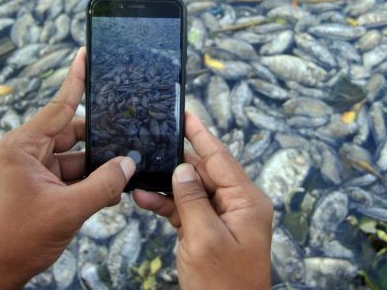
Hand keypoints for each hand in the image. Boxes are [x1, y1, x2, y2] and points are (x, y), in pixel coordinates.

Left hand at [0, 47, 135, 288]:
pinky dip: (91, 181)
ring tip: (124, 171)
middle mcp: (29, 151)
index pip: (60, 106)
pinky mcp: (43, 185)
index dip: (77, 80)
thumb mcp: (66, 209)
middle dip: (102, 138)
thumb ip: (102, 184)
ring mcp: (36, 169)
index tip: (86, 53)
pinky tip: (111, 189)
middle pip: (74, 131)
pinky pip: (74, 173)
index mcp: (24, 145)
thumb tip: (128, 164)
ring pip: (78, 155)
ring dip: (98, 166)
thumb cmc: (16, 237)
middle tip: (132, 136)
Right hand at [133, 112, 273, 289]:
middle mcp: (239, 205)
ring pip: (192, 190)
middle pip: (204, 172)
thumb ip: (191, 199)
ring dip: (166, 188)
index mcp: (247, 201)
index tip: (185, 113)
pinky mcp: (211, 230)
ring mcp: (225, 218)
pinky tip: (146, 200)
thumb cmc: (223, 284)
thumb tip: (183, 169)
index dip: (200, 134)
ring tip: (139, 182)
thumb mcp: (204, 238)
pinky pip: (188, 209)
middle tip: (151, 147)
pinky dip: (168, 205)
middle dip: (175, 164)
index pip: (220, 158)